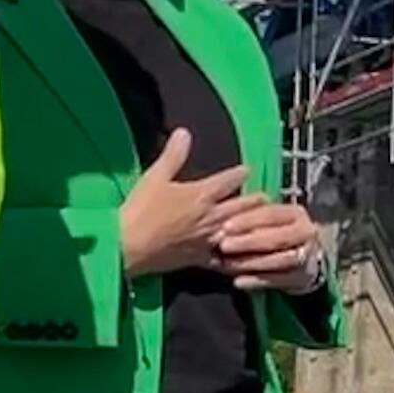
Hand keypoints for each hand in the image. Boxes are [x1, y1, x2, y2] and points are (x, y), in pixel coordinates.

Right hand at [119, 129, 247, 279]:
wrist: (128, 245)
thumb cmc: (140, 209)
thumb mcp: (155, 177)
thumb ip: (173, 155)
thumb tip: (184, 132)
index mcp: (202, 194)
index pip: (229, 180)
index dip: (240, 173)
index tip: (247, 170)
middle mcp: (211, 216)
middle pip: (242, 207)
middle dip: (255, 201)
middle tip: (266, 198)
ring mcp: (208, 240)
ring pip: (240, 233)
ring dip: (252, 228)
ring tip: (262, 225)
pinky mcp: (200, 259)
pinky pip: (225, 260)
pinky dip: (237, 259)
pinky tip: (245, 259)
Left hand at [210, 196, 329, 295]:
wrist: (306, 255)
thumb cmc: (277, 232)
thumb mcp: (267, 220)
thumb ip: (250, 216)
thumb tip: (223, 216)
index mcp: (294, 214)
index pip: (271, 214)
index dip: (248, 220)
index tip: (225, 226)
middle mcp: (305, 233)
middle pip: (277, 238)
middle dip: (249, 242)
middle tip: (223, 246)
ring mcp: (307, 256)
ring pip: (280, 260)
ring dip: (252, 263)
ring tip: (228, 265)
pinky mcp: (301, 277)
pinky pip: (278, 280)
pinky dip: (257, 281)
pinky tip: (238, 281)